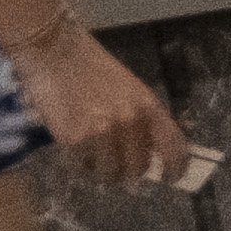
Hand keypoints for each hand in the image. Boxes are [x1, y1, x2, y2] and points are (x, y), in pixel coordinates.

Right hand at [20, 25, 188, 192]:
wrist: (54, 51)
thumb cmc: (91, 68)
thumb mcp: (130, 89)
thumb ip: (142, 117)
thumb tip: (148, 150)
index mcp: (149, 106)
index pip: (174, 147)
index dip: (176, 168)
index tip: (170, 179)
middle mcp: (130, 122)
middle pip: (138, 167)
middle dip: (127, 170)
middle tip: (115, 163)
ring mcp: (102, 132)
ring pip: (110, 173)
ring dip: (102, 170)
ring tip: (91, 153)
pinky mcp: (74, 139)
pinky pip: (82, 166)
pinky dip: (79, 162)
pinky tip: (74, 145)